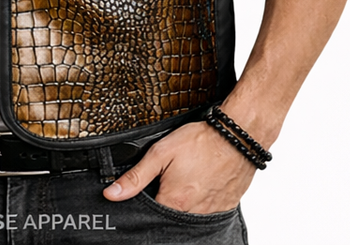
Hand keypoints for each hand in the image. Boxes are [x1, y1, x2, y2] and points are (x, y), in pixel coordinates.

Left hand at [102, 121, 255, 213]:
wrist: (237, 136)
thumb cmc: (201, 141)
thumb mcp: (160, 152)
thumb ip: (136, 176)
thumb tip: (112, 193)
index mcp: (174, 202)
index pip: (152, 213)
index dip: (147, 200)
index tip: (152, 186)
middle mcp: (193, 213)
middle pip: (172, 215)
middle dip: (168, 199)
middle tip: (173, 178)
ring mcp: (211, 212)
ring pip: (190, 214)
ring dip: (186, 200)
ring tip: (188, 178)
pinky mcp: (225, 206)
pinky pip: (209, 211)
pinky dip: (203, 200)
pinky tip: (202, 182)